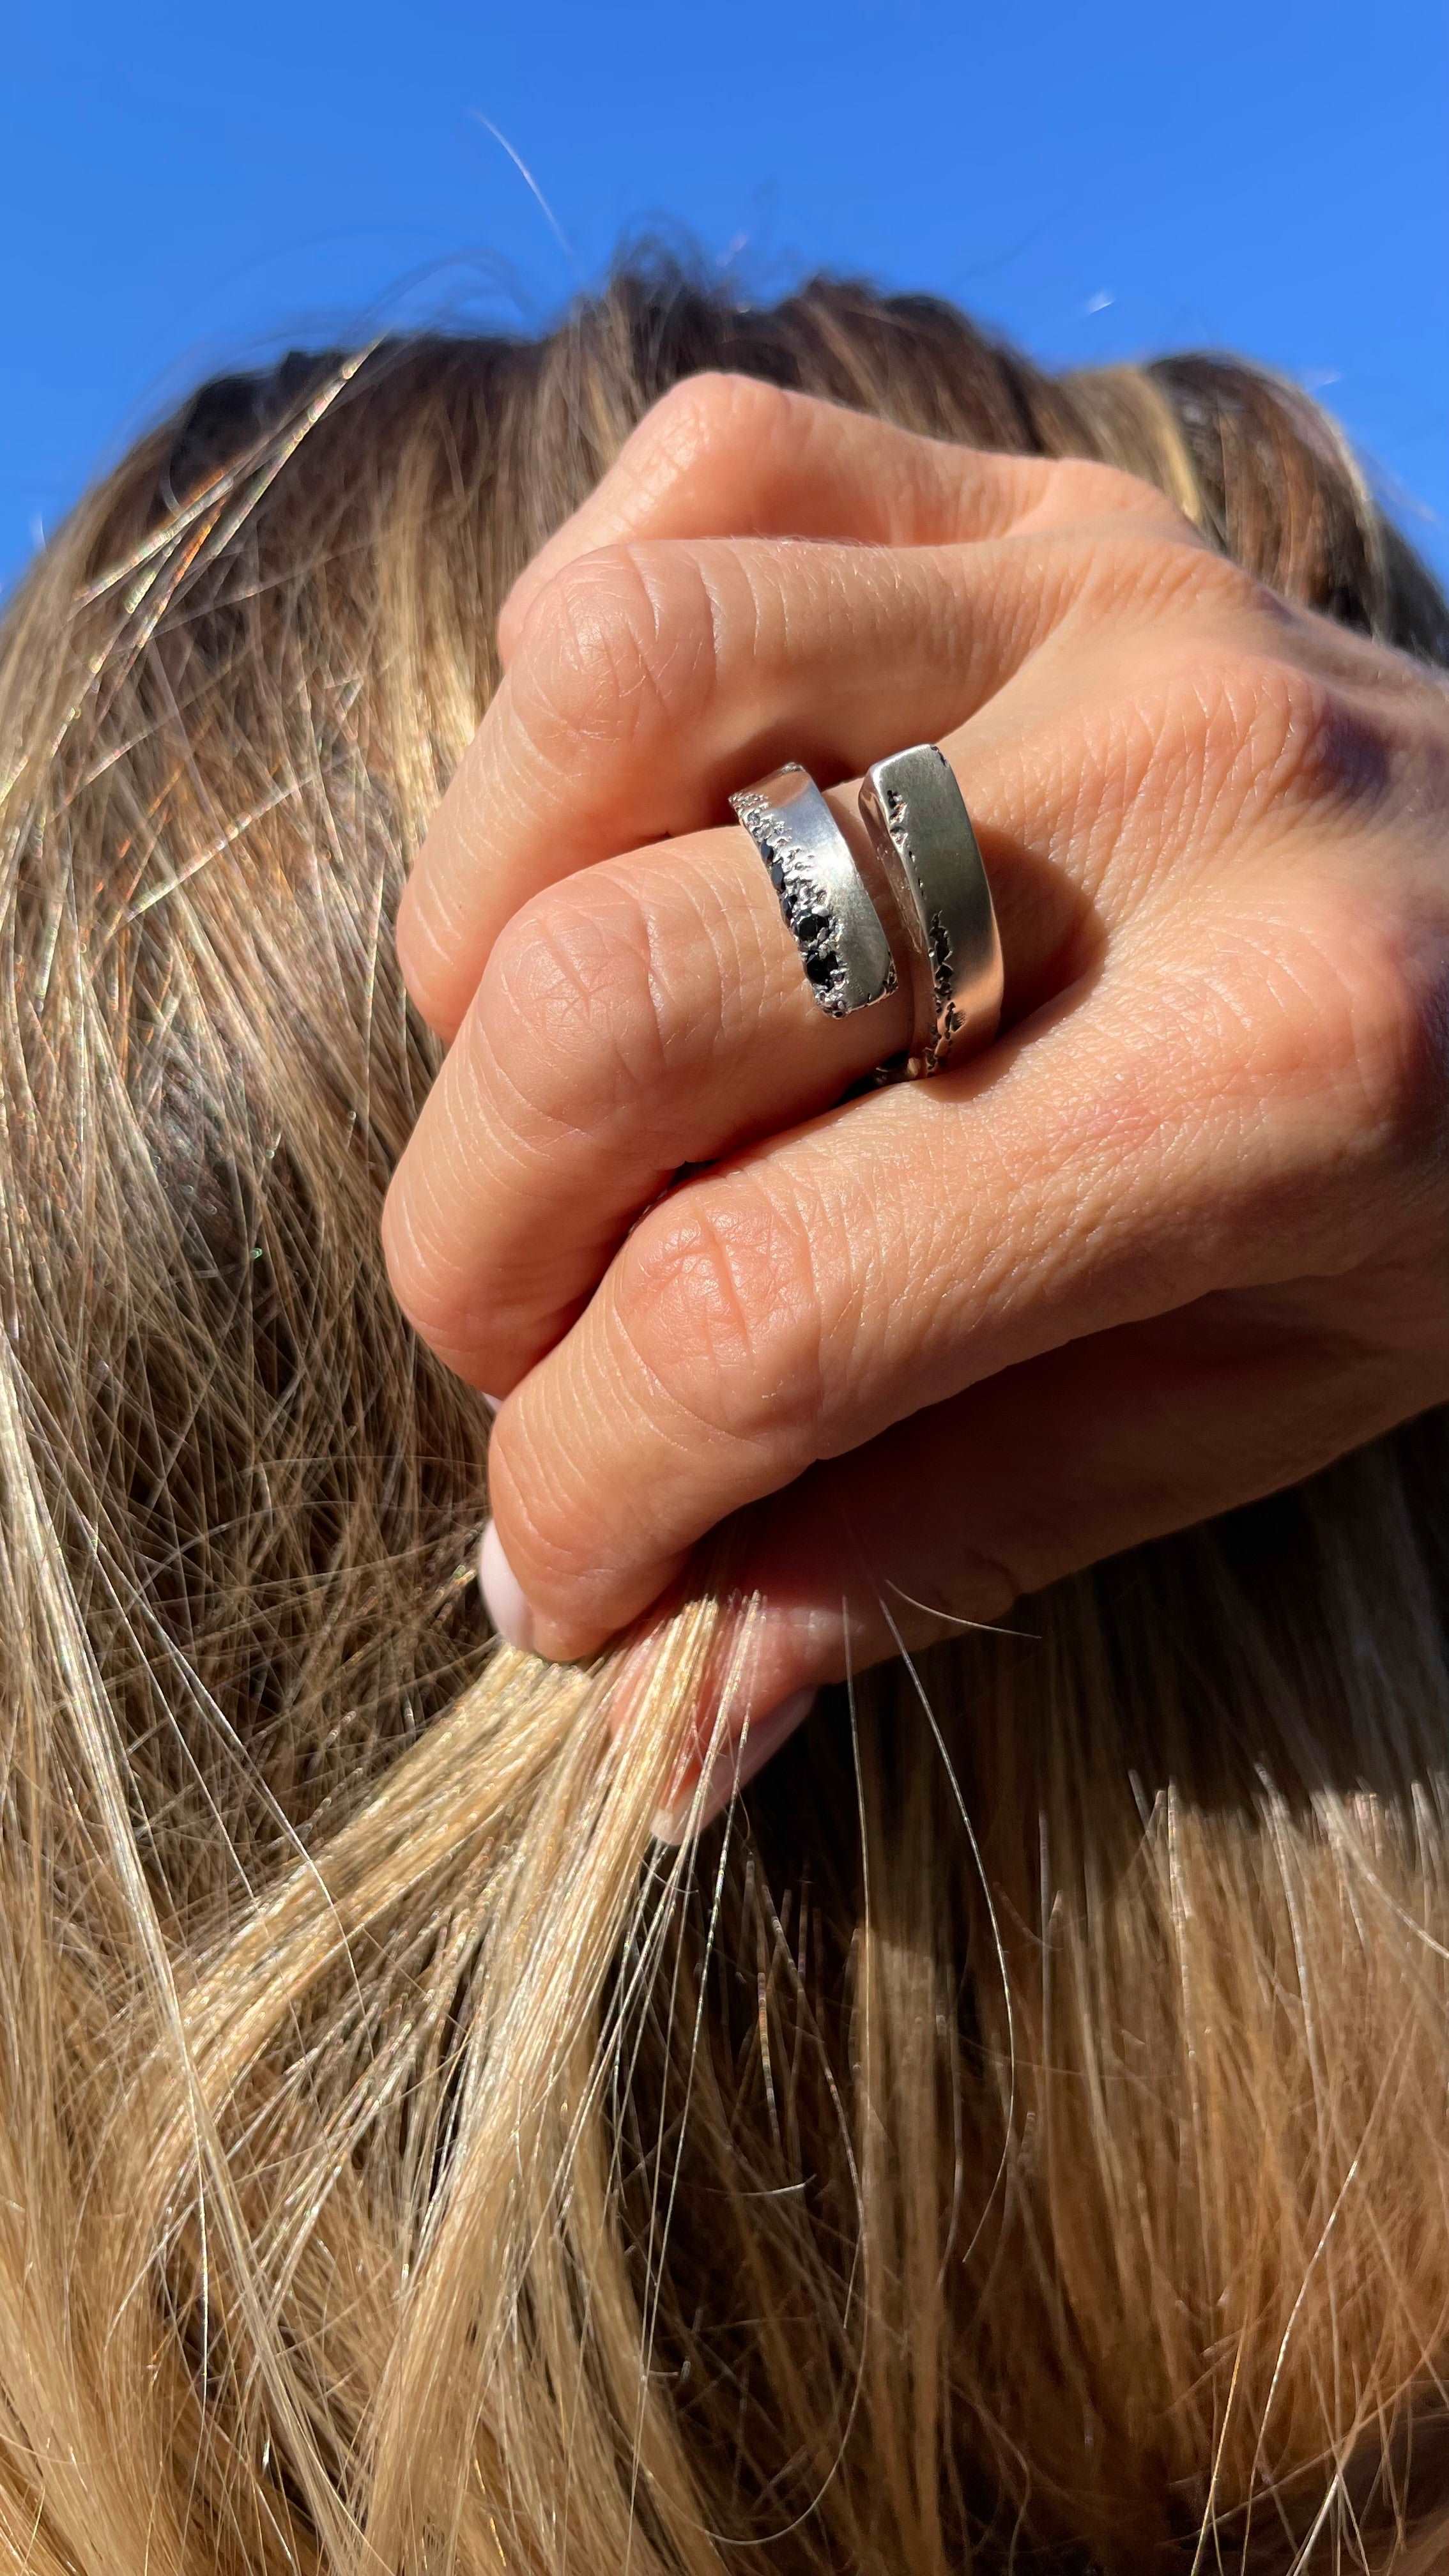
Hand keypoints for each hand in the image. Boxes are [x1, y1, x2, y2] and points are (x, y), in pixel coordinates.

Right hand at [384, 372, 1448, 1755]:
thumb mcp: (1252, 1411)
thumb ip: (938, 1548)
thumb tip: (662, 1729)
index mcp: (1263, 1086)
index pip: (760, 1318)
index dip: (584, 1489)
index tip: (556, 1578)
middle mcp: (1162, 798)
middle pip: (606, 1012)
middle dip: (474, 1251)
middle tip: (528, 1350)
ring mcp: (1095, 598)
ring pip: (599, 691)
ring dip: (485, 940)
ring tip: (564, 1079)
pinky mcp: (1043, 493)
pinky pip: (698, 482)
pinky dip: (588, 674)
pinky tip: (650, 834)